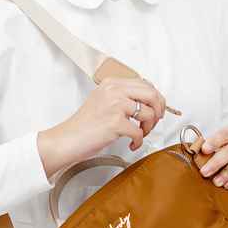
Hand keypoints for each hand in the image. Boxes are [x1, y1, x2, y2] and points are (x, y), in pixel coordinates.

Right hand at [37, 77, 167, 180]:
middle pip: (151, 94)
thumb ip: (123, 96)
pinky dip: (139, 141)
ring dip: (149, 128)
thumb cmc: (85, 124)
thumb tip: (148, 101)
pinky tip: (132, 144)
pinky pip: (139, 132)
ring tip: (140, 134)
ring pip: (149, 113)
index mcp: (112, 83)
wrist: (68, 139)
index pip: (145, 84)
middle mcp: (114, 91)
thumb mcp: (103, 101)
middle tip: (155, 121)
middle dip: (159, 110)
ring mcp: (115, 106)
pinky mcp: (115, 123)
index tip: (157, 108)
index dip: (156, 98)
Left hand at [198, 126, 227, 191]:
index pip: (226, 133)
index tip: (204, 150)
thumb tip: (193, 151)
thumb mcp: (214, 154)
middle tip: (204, 172)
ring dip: (225, 171)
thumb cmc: (224, 164)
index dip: (214, 141)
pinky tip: (227, 185)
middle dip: (215, 161)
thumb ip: (207, 151)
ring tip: (216, 182)